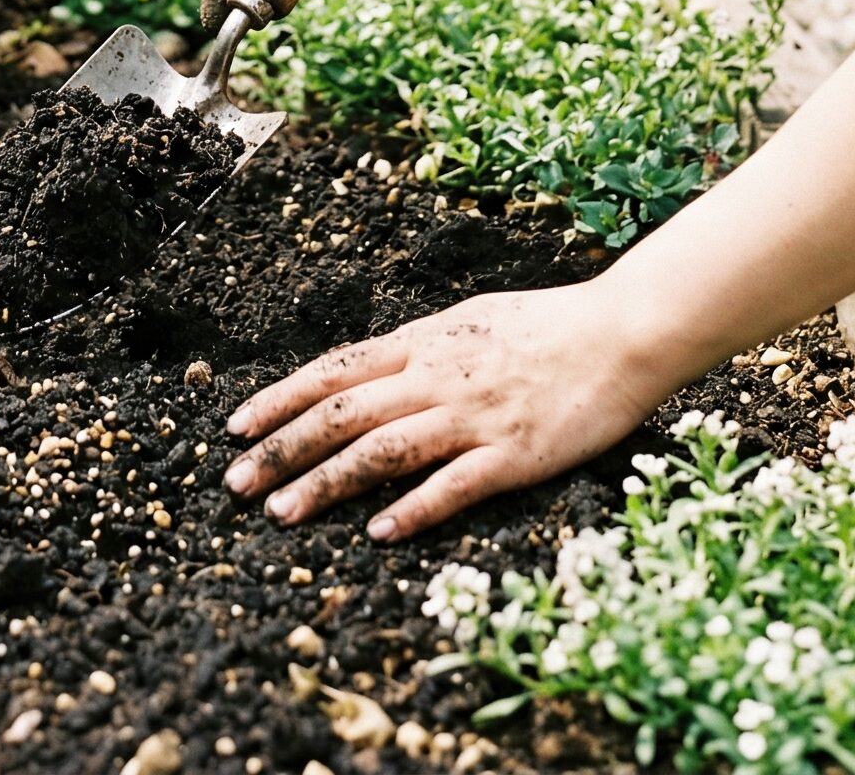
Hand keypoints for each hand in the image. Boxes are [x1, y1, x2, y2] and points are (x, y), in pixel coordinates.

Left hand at [219, 279, 668, 539]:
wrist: (619, 333)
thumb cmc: (545, 326)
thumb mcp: (467, 321)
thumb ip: (419, 349)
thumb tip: (371, 371)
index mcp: (422, 343)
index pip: (333, 371)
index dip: (281, 399)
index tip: (237, 427)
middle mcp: (436, 377)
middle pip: (342, 414)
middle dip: (282, 449)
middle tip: (235, 483)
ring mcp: (472, 416)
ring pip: (381, 450)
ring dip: (325, 483)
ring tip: (281, 513)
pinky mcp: (513, 454)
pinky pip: (453, 484)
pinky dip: (412, 508)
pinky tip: (377, 533)